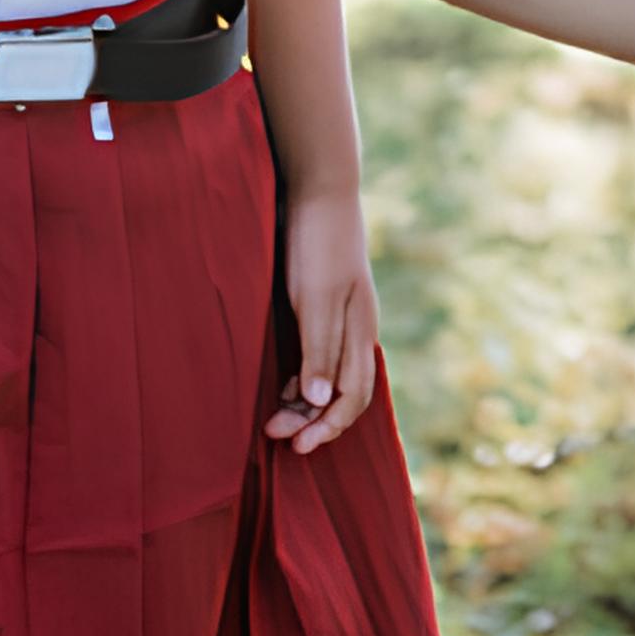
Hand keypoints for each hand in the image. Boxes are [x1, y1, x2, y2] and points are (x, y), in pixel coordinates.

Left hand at [264, 190, 381, 451]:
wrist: (319, 190)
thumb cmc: (319, 244)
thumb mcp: (316, 298)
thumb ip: (320, 348)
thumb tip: (320, 398)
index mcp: (360, 332)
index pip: (353, 397)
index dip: (328, 426)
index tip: (296, 445)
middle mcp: (355, 331)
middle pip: (342, 394)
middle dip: (312, 421)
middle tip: (275, 436)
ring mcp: (341, 319)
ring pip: (329, 378)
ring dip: (304, 403)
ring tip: (273, 419)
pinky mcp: (324, 307)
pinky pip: (320, 358)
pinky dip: (302, 380)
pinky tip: (281, 386)